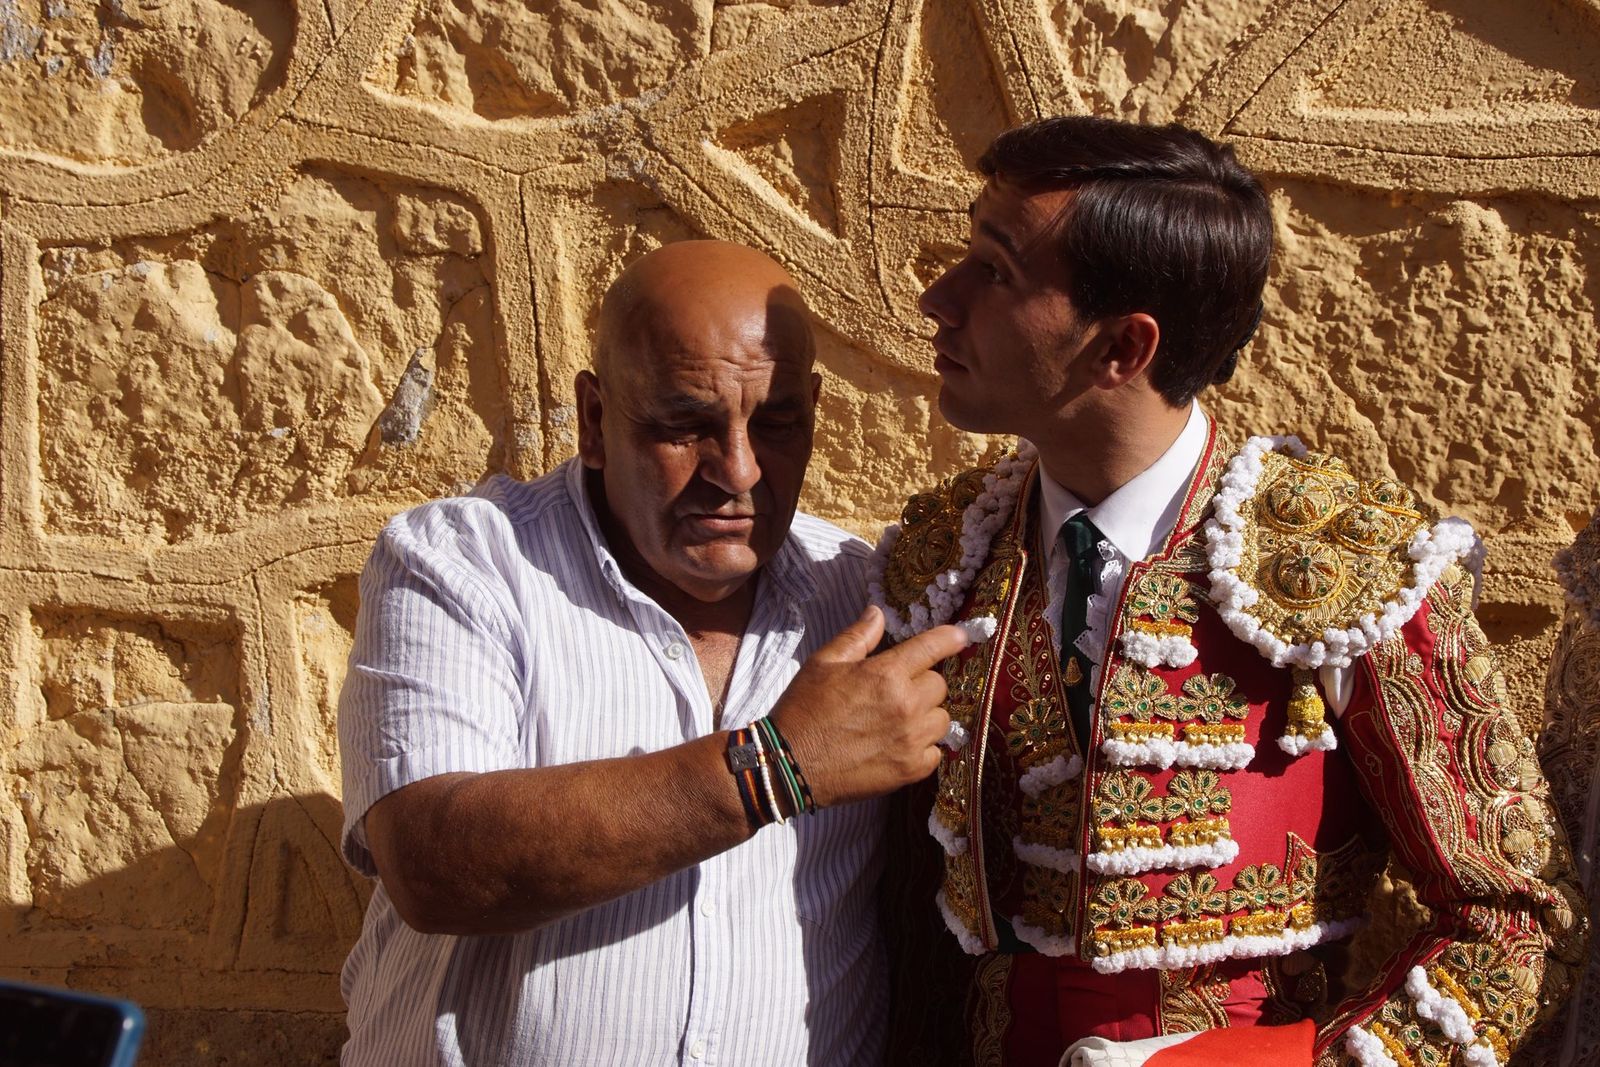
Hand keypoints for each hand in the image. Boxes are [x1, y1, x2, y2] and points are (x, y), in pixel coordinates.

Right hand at [771, 606, 971, 807]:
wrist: (789, 764)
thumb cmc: (804, 709)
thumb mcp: (823, 663)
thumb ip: (858, 637)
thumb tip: (877, 612)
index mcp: (886, 674)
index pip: (932, 647)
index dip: (950, 638)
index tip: (961, 636)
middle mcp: (906, 706)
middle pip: (939, 684)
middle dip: (922, 683)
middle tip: (895, 691)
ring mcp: (911, 741)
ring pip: (942, 719)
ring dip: (926, 716)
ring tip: (899, 720)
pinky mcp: (910, 771)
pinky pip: (936, 752)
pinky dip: (923, 748)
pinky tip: (899, 746)